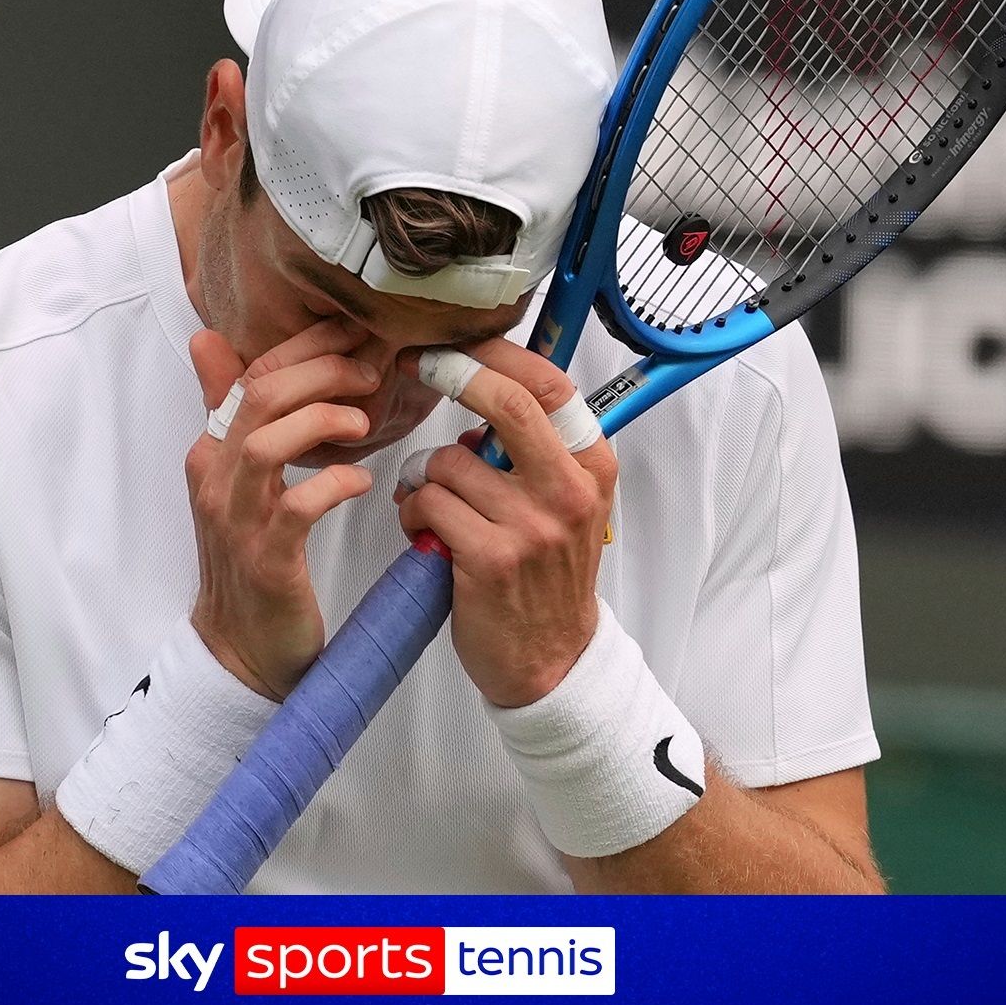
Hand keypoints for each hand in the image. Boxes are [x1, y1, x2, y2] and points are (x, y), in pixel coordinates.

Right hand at [185, 320, 381, 699]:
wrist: (241, 650)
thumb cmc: (255, 560)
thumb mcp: (241, 481)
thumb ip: (235, 413)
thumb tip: (210, 341)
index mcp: (212, 453)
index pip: (253, 374)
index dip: (306, 346)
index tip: (355, 333)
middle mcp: (216, 480)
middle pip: (260, 396)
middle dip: (321, 371)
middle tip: (371, 372)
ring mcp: (237, 521)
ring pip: (267, 443)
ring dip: (322, 421)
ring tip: (365, 422)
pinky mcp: (266, 560)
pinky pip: (297, 508)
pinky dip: (333, 484)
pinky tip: (363, 481)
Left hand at [394, 339, 617, 707]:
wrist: (551, 660)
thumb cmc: (546, 574)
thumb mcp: (566, 502)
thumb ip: (536, 448)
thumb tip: (484, 387)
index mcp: (592, 466)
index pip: (549, 384)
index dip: (493, 354)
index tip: (452, 344)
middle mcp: (568, 491)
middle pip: (506, 402)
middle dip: (451, 374)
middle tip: (415, 366)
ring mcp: (531, 526)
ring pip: (448, 461)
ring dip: (422, 477)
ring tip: (431, 505)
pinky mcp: (489, 559)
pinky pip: (429, 504)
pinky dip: (413, 512)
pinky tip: (424, 534)